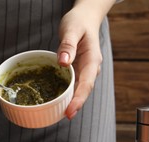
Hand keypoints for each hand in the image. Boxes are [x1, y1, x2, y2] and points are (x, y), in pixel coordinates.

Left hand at [57, 4, 105, 118]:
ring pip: (78, 90)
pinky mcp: (77, 71)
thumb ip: (68, 45)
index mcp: (92, 61)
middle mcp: (90, 69)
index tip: (70, 111)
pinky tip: (57, 100)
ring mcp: (84, 71)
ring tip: (58, 113)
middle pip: (83, 91)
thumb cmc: (79, 22)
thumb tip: (63, 62)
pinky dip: (66, 93)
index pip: (86, 84)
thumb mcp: (72, 29)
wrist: (85, 18)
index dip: (78, 100)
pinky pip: (72, 85)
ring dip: (70, 102)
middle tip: (63, 116)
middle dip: (74, 105)